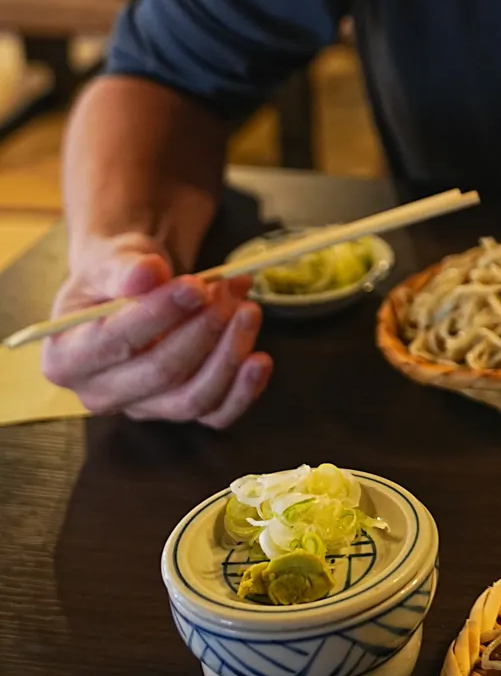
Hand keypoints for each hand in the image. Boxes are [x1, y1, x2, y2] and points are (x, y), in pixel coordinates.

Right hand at [40, 234, 269, 427]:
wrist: (135, 289)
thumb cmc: (116, 277)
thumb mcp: (110, 261)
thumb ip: (123, 268)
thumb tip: (147, 274)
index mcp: (67, 358)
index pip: (114, 343)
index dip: (159, 315)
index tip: (195, 286)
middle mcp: (99, 394)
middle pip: (160, 374)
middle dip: (202, 330)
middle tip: (227, 292)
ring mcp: (143, 408)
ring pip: (192, 399)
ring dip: (228, 355)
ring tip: (248, 310)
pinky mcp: (179, 411)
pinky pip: (215, 414)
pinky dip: (243, 391)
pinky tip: (259, 360)